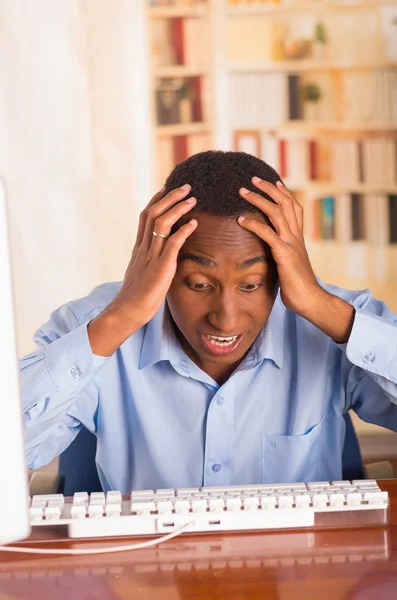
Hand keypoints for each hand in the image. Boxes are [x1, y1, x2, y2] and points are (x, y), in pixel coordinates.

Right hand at [88, 185, 196, 354]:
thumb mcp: (142, 274)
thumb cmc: (136, 297)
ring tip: (192, 199)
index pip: (146, 217)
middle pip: (153, 213)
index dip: (157, 200)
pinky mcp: (160, 268)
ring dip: (178, 208)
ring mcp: (151, 256)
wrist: (127, 312)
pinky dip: (183, 231)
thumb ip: (149, 262)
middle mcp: (143, 248)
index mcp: (139, 248)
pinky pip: (172, 244)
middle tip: (186, 186)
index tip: (168, 188)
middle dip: (170, 197)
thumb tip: (160, 257)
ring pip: (162, 224)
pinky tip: (194, 223)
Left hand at [238, 178, 354, 341]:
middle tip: (252, 179)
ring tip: (242, 191)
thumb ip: (283, 254)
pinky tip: (240, 219)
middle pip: (284, 203)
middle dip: (268, 189)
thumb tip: (273, 252)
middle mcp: (296, 236)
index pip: (294, 208)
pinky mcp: (284, 254)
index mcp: (298, 237)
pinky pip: (267, 234)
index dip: (284, 193)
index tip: (274, 182)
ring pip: (275, 212)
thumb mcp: (290, 265)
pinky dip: (253, 224)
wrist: (310, 300)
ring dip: (258, 199)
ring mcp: (291, 244)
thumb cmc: (298, 286)